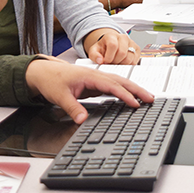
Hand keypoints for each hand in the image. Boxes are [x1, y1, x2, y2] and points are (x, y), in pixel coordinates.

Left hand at [25, 60, 153, 123]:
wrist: (42, 72)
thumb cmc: (51, 80)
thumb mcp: (59, 96)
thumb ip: (72, 108)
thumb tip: (82, 120)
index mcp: (89, 76)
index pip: (111, 85)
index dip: (124, 94)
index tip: (135, 103)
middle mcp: (95, 75)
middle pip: (120, 81)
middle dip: (136, 89)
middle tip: (151, 98)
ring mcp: (95, 79)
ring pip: (118, 82)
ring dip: (133, 89)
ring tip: (146, 98)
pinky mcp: (94, 84)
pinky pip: (113, 87)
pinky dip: (124, 91)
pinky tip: (130, 98)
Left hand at [84, 29, 140, 64]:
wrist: (110, 45)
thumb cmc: (103, 48)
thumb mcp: (94, 51)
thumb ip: (94, 55)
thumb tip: (100, 60)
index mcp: (111, 36)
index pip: (113, 45)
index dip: (109, 57)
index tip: (105, 61)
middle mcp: (123, 37)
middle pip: (122, 53)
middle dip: (115, 62)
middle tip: (110, 63)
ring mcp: (131, 43)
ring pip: (129, 58)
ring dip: (121, 64)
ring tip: (116, 63)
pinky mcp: (137, 50)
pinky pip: (134, 61)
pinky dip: (128, 65)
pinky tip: (122, 63)